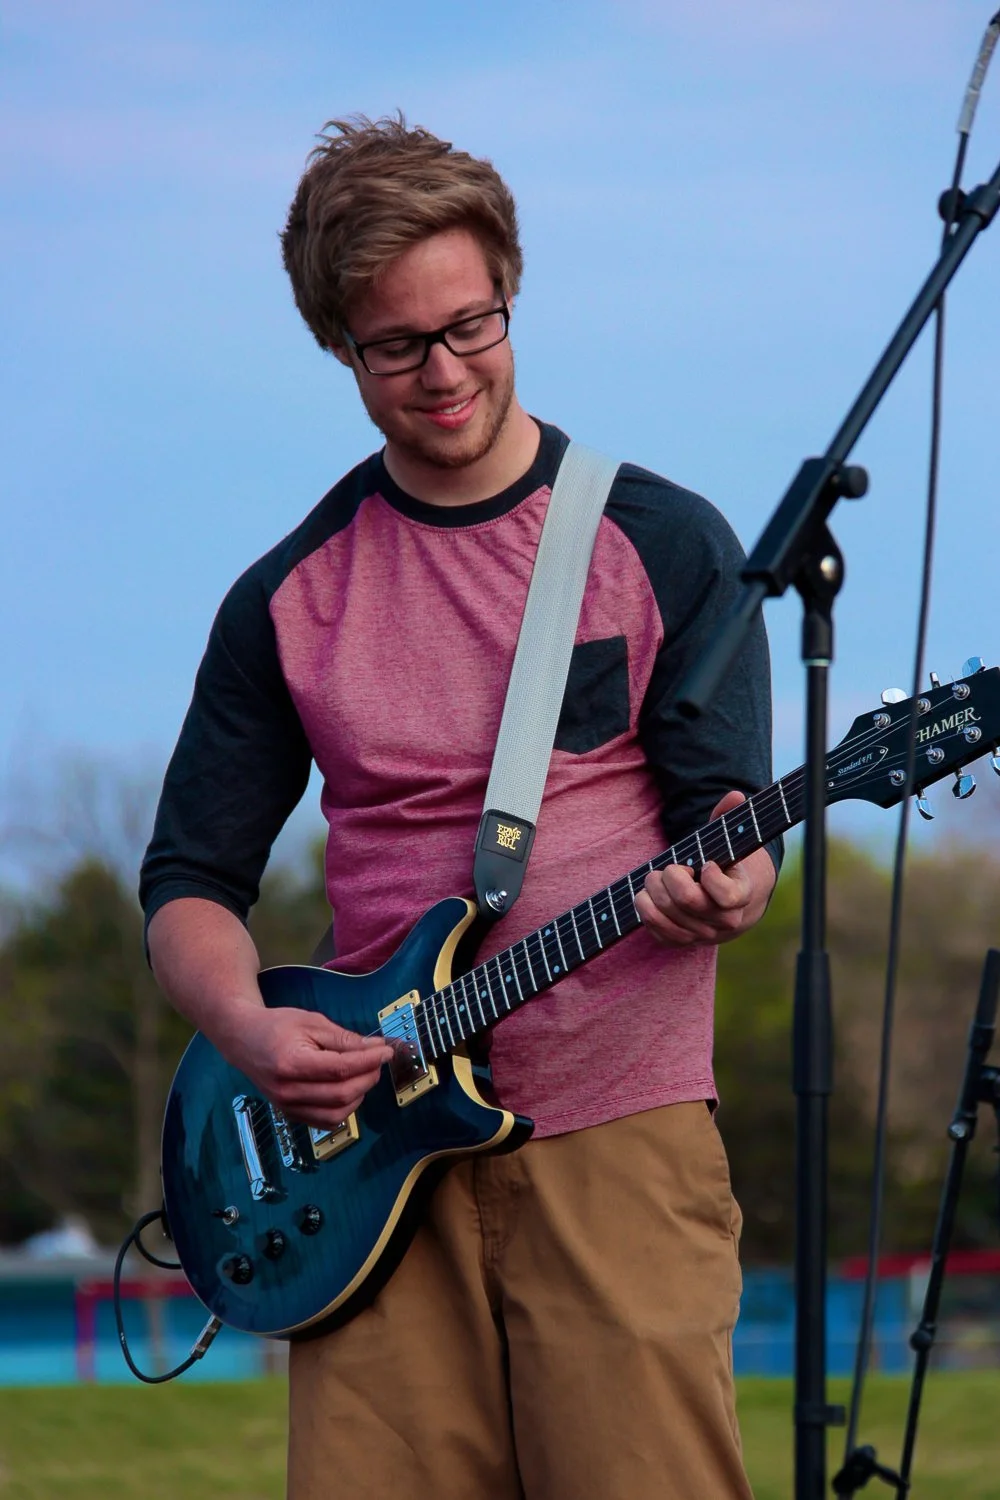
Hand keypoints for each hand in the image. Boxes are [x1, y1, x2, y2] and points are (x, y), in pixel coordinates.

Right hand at [228, 1005, 393, 1128]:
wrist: (243, 1039)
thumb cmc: (276, 1026)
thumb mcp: (312, 1022)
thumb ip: (344, 1038)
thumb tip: (375, 1048)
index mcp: (291, 1063)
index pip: (340, 1069)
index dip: (369, 1061)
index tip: (386, 1050)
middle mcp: (287, 1091)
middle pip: (341, 1094)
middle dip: (368, 1077)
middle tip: (378, 1060)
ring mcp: (287, 1106)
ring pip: (337, 1113)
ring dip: (360, 1094)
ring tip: (365, 1073)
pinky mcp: (290, 1114)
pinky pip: (325, 1121)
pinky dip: (344, 1108)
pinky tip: (350, 1089)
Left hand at [635, 790, 776, 947]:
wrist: (729, 903)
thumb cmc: (724, 864)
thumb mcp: (728, 843)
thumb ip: (729, 819)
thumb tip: (735, 796)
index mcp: (741, 895)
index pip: (725, 895)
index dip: (710, 876)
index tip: (705, 863)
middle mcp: (724, 921)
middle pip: (687, 900)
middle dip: (670, 876)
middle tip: (669, 867)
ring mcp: (702, 935)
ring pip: (667, 916)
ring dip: (653, 890)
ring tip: (655, 878)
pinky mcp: (682, 942)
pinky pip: (657, 931)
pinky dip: (645, 909)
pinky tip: (647, 895)